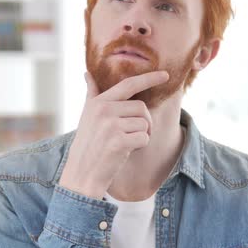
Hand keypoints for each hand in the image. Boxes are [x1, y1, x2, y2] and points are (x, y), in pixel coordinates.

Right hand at [58, 70, 169, 199]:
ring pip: (144, 124)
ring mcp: (110, 125)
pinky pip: (144, 138)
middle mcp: (104, 110)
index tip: (165, 75)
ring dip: (141, 135)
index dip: (149, 78)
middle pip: (142, 107)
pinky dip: (140, 146)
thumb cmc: (87, 145)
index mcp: (99, 102)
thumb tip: (87, 74)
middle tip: (132, 134)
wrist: (81, 174)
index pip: (128, 84)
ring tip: (125, 144)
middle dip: (144, 122)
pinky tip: (126, 151)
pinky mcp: (118, 141)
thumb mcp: (86, 115)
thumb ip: (91, 94)